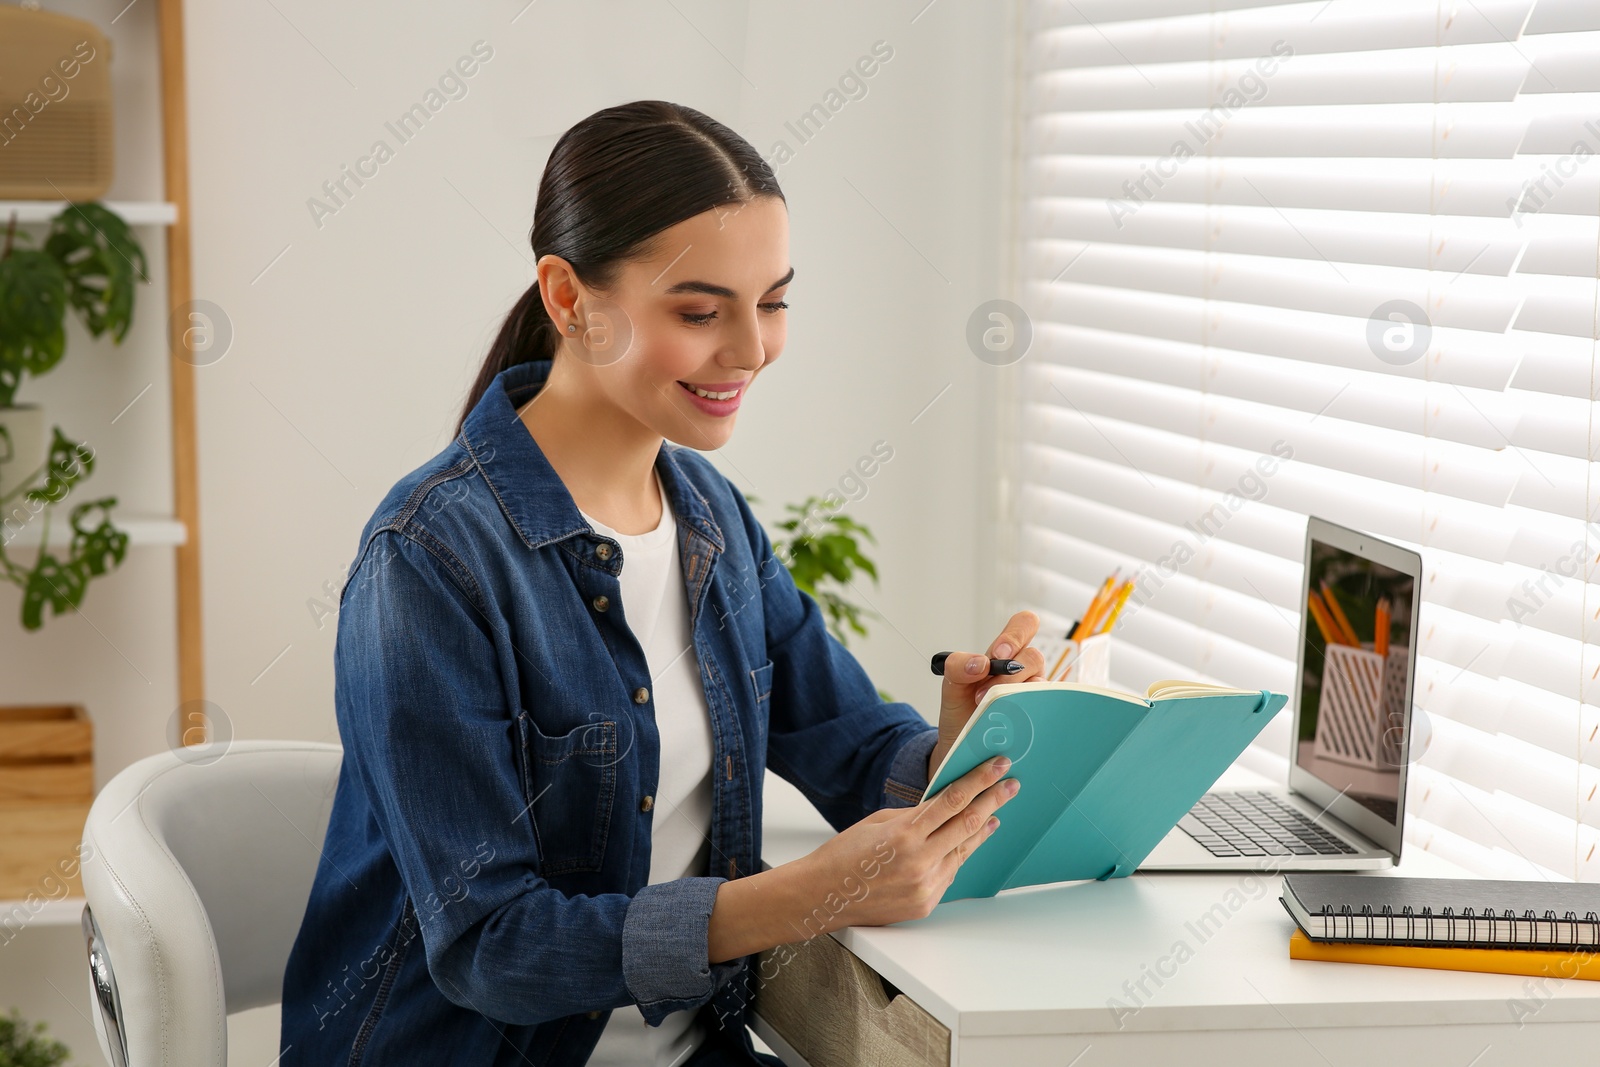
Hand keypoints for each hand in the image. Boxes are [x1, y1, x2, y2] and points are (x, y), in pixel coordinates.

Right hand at [792, 753, 1019, 925]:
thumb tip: (944, 806)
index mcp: (904, 834)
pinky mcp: (926, 904)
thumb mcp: (878, 822)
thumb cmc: (844, 854)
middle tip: (1010, 785)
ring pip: (964, 851)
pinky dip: (959, 855)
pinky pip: (950, 873)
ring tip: (995, 814)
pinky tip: (965, 843)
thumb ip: (915, 815)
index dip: (979, 780)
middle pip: (967, 824)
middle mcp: (919, 862)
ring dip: (982, 830)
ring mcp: (925, 886)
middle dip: (992, 801)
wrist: (823, 896)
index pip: (952, 800)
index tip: (998, 765)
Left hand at [928, 610, 1045, 779]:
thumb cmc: (961, 710)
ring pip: (1039, 683)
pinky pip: (1044, 709)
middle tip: (983, 692)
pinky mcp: (1040, 716)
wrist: (961, 746)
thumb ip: (958, 666)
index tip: (999, 653)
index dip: (1017, 634)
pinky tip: (1008, 723)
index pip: (1024, 625)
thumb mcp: (951, 684)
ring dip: (1012, 694)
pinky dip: (1024, 713)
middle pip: (1033, 656)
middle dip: (1008, 673)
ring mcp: (1035, 693)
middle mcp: (1025, 670)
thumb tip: (980, 662)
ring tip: (987, 709)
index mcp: (1006, 654)